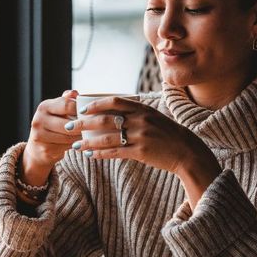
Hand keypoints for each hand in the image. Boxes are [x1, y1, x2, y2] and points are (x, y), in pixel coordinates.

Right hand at [21, 90, 81, 185]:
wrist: (37, 148)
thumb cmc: (52, 125)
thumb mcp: (57, 110)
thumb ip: (66, 101)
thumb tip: (75, 93)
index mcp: (44, 107)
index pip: (67, 105)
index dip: (81, 109)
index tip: (90, 113)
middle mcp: (39, 120)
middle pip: (69, 123)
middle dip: (83, 126)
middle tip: (94, 127)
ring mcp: (40, 136)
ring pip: (69, 137)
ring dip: (81, 137)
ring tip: (89, 135)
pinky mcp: (45, 150)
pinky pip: (66, 147)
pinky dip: (75, 146)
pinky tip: (80, 144)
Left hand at [70, 97, 221, 207]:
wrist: (187, 152)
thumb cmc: (169, 135)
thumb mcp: (154, 117)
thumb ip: (136, 113)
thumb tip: (115, 113)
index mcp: (142, 108)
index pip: (114, 101)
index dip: (96, 104)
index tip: (82, 109)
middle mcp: (140, 120)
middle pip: (105, 120)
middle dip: (84, 123)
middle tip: (70, 126)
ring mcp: (140, 136)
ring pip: (106, 138)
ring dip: (88, 142)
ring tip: (76, 146)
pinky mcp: (141, 152)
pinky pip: (115, 152)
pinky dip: (101, 154)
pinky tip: (91, 155)